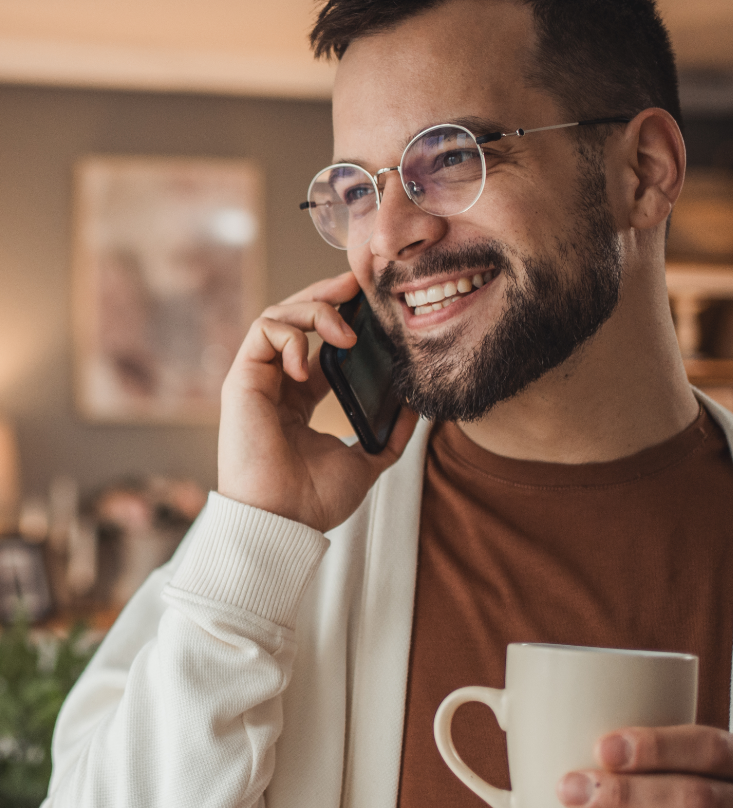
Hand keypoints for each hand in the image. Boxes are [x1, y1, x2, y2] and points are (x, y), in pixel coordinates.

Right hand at [218, 272, 417, 531]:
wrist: (285, 522)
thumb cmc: (315, 500)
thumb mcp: (366, 462)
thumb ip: (389, 435)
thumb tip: (415, 408)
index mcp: (300, 400)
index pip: (318, 343)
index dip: (342, 317)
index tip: (371, 304)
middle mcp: (276, 385)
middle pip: (295, 319)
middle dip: (326, 294)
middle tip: (357, 285)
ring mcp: (257, 380)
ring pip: (277, 316)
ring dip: (314, 311)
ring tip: (345, 333)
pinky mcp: (241, 381)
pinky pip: (262, 331)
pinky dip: (289, 335)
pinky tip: (308, 363)